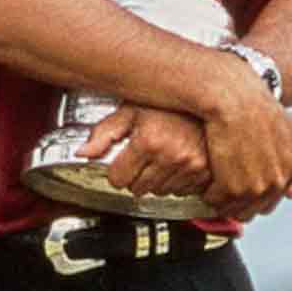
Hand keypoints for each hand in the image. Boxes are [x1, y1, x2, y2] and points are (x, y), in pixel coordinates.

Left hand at [76, 104, 211, 198]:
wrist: (208, 97)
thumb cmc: (171, 103)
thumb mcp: (131, 109)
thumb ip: (105, 132)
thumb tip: (83, 152)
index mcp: (150, 140)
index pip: (118, 179)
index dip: (118, 170)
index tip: (124, 161)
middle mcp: (171, 155)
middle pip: (138, 189)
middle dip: (138, 175)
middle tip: (146, 156)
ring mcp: (191, 165)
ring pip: (160, 192)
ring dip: (158, 180)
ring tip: (164, 156)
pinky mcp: (205, 172)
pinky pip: (183, 191)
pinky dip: (178, 181)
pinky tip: (178, 162)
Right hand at [200, 57, 291, 221]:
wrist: (236, 97)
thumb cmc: (256, 107)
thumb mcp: (285, 131)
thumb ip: (289, 161)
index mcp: (290, 170)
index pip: (271, 200)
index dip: (251, 195)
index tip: (238, 187)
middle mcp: (277, 182)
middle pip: (253, 209)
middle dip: (237, 201)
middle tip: (222, 187)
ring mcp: (256, 187)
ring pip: (234, 209)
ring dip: (221, 200)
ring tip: (212, 183)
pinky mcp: (233, 188)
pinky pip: (216, 202)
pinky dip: (208, 193)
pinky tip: (205, 179)